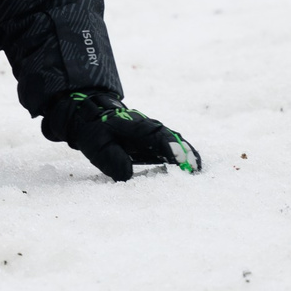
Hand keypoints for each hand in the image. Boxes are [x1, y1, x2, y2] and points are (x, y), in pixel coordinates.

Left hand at [42, 91, 199, 181]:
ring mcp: (152, 130)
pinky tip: (192, 165)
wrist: (94, 116)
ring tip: (196, 168)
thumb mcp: (97, 146)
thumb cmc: (96, 132)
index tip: (179, 158)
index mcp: (131, 126)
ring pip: (172, 138)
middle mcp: (146, 125)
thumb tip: (127, 175)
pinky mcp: (154, 139)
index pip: (152, 134)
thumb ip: (112, 159)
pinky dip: (183, 153)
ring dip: (185, 152)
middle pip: (167, 135)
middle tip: (193, 166)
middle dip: (182, 150)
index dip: (166, 146)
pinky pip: (171, 144)